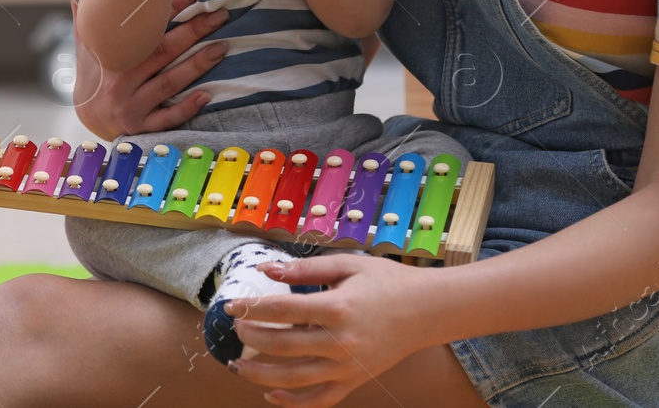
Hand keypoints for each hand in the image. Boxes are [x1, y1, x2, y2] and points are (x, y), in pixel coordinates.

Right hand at [60, 0, 229, 138]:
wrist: (86, 115)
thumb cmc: (93, 67)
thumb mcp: (85, 34)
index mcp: (111, 52)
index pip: (146, 27)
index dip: (172, 8)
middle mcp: (121, 78)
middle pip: (163, 51)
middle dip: (194, 31)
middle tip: (221, 14)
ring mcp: (131, 104)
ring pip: (169, 82)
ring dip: (197, 65)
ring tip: (222, 47)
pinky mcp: (140, 126)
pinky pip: (166, 118)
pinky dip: (186, 107)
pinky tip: (206, 95)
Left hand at [227, 254, 438, 407]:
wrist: (425, 311)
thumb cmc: (386, 282)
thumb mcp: (347, 265)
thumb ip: (305, 268)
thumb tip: (267, 269)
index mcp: (337, 308)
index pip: (281, 310)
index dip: (251, 308)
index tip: (232, 306)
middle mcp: (340, 342)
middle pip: (281, 346)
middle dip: (251, 337)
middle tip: (236, 328)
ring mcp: (346, 367)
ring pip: (293, 379)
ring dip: (259, 374)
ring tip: (238, 364)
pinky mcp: (353, 382)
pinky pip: (318, 400)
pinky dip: (292, 403)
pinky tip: (270, 395)